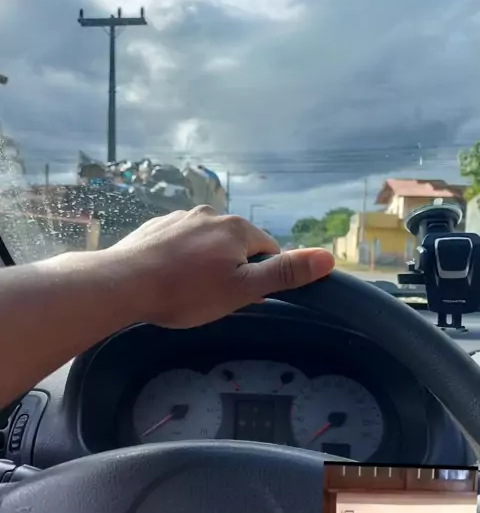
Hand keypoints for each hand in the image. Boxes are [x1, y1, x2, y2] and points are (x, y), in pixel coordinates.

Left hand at [106, 205, 334, 327]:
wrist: (124, 283)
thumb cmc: (187, 291)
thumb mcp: (243, 289)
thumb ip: (285, 273)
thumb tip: (328, 258)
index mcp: (237, 228)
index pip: (267, 251)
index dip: (259, 277)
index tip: (242, 297)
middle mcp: (211, 215)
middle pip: (237, 245)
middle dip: (232, 269)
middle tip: (213, 297)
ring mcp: (180, 218)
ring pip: (207, 243)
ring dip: (206, 262)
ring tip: (187, 290)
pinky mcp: (157, 226)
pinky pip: (181, 242)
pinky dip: (181, 257)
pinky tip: (168, 276)